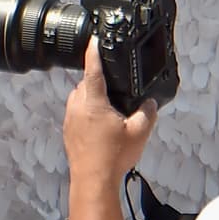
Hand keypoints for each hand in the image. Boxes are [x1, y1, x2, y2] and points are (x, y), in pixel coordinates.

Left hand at [63, 37, 156, 184]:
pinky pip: (77, 113)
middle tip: (115, 89)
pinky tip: (101, 127)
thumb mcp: (139, 133)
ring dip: (93, 98)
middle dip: (99, 82)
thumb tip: (150, 104)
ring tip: (110, 112)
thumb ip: (147, 114)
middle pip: (86, 83)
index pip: (92, 69)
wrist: (93, 180)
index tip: (94, 39)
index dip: (94, 52)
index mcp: (93, 101)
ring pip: (80, 98)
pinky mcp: (68, 131)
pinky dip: (87, 113)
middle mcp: (77, 105)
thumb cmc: (113, 157)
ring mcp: (70, 118)